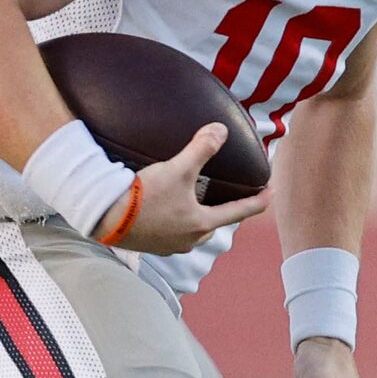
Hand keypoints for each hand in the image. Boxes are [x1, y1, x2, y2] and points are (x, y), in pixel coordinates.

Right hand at [98, 123, 269, 255]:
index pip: (238, 212)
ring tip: (194, 204)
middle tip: (227, 198)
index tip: (271, 195)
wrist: (106, 218)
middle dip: (222, 212)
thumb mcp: (177, 169)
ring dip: (196, 219)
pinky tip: (166, 213)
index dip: (257, 202)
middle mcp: (188, 240)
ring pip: (192, 233)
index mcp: (201, 223)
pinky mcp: (150, 246)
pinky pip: (171, 235)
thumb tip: (221, 131)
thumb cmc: (143, 197)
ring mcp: (169, 246)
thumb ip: (201, 149)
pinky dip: (175, 224)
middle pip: (214, 225)